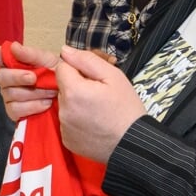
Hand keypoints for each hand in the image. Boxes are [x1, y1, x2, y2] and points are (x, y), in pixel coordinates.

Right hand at [0, 41, 56, 120]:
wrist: (71, 98)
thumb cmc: (58, 77)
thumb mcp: (49, 61)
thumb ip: (31, 54)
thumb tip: (13, 47)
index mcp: (15, 63)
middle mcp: (9, 79)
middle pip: (0, 77)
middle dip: (17, 77)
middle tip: (34, 77)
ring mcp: (10, 96)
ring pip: (9, 94)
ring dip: (32, 93)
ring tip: (49, 92)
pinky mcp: (15, 112)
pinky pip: (16, 109)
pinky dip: (32, 106)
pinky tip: (44, 104)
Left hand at [53, 46, 145, 162]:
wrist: (133, 144)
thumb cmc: (127, 108)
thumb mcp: (114, 76)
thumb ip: (87, 60)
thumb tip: (65, 51)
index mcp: (73, 91)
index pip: (62, 67)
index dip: (77, 69)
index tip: (93, 77)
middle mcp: (63, 109)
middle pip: (63, 87)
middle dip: (77, 86)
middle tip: (100, 94)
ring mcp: (64, 127)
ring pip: (65, 104)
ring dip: (77, 103)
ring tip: (99, 110)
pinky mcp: (67, 140)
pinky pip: (68, 122)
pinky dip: (77, 120)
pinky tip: (94, 123)